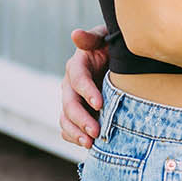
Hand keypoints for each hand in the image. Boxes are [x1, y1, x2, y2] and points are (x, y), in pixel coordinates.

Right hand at [59, 26, 107, 149]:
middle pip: (69, 103)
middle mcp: (70, 84)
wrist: (116, 61)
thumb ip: (91, 38)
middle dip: (81, 119)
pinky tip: (87, 146)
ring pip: (65, 118)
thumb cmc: (112, 46)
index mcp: (77, 65)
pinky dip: (74, 137)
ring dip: (75, 132)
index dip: (87, 92)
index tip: (100, 104)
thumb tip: (75, 34)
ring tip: (90, 144)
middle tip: (95, 132)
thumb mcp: (105, 37)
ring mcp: (72, 100)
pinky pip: (68, 128)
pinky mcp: (76, 113)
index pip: (78, 79)